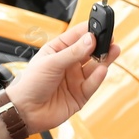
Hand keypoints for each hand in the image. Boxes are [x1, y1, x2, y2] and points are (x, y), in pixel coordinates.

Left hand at [5, 24, 122, 133]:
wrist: (25, 111)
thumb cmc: (29, 84)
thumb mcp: (51, 63)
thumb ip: (73, 52)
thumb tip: (90, 39)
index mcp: (58, 50)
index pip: (77, 36)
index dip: (89, 31)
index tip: (101, 27)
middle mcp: (69, 64)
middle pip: (89, 51)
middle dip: (101, 45)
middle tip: (111, 39)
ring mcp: (75, 79)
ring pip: (95, 67)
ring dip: (104, 59)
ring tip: (112, 51)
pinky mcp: (80, 95)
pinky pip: (92, 84)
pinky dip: (98, 77)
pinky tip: (102, 69)